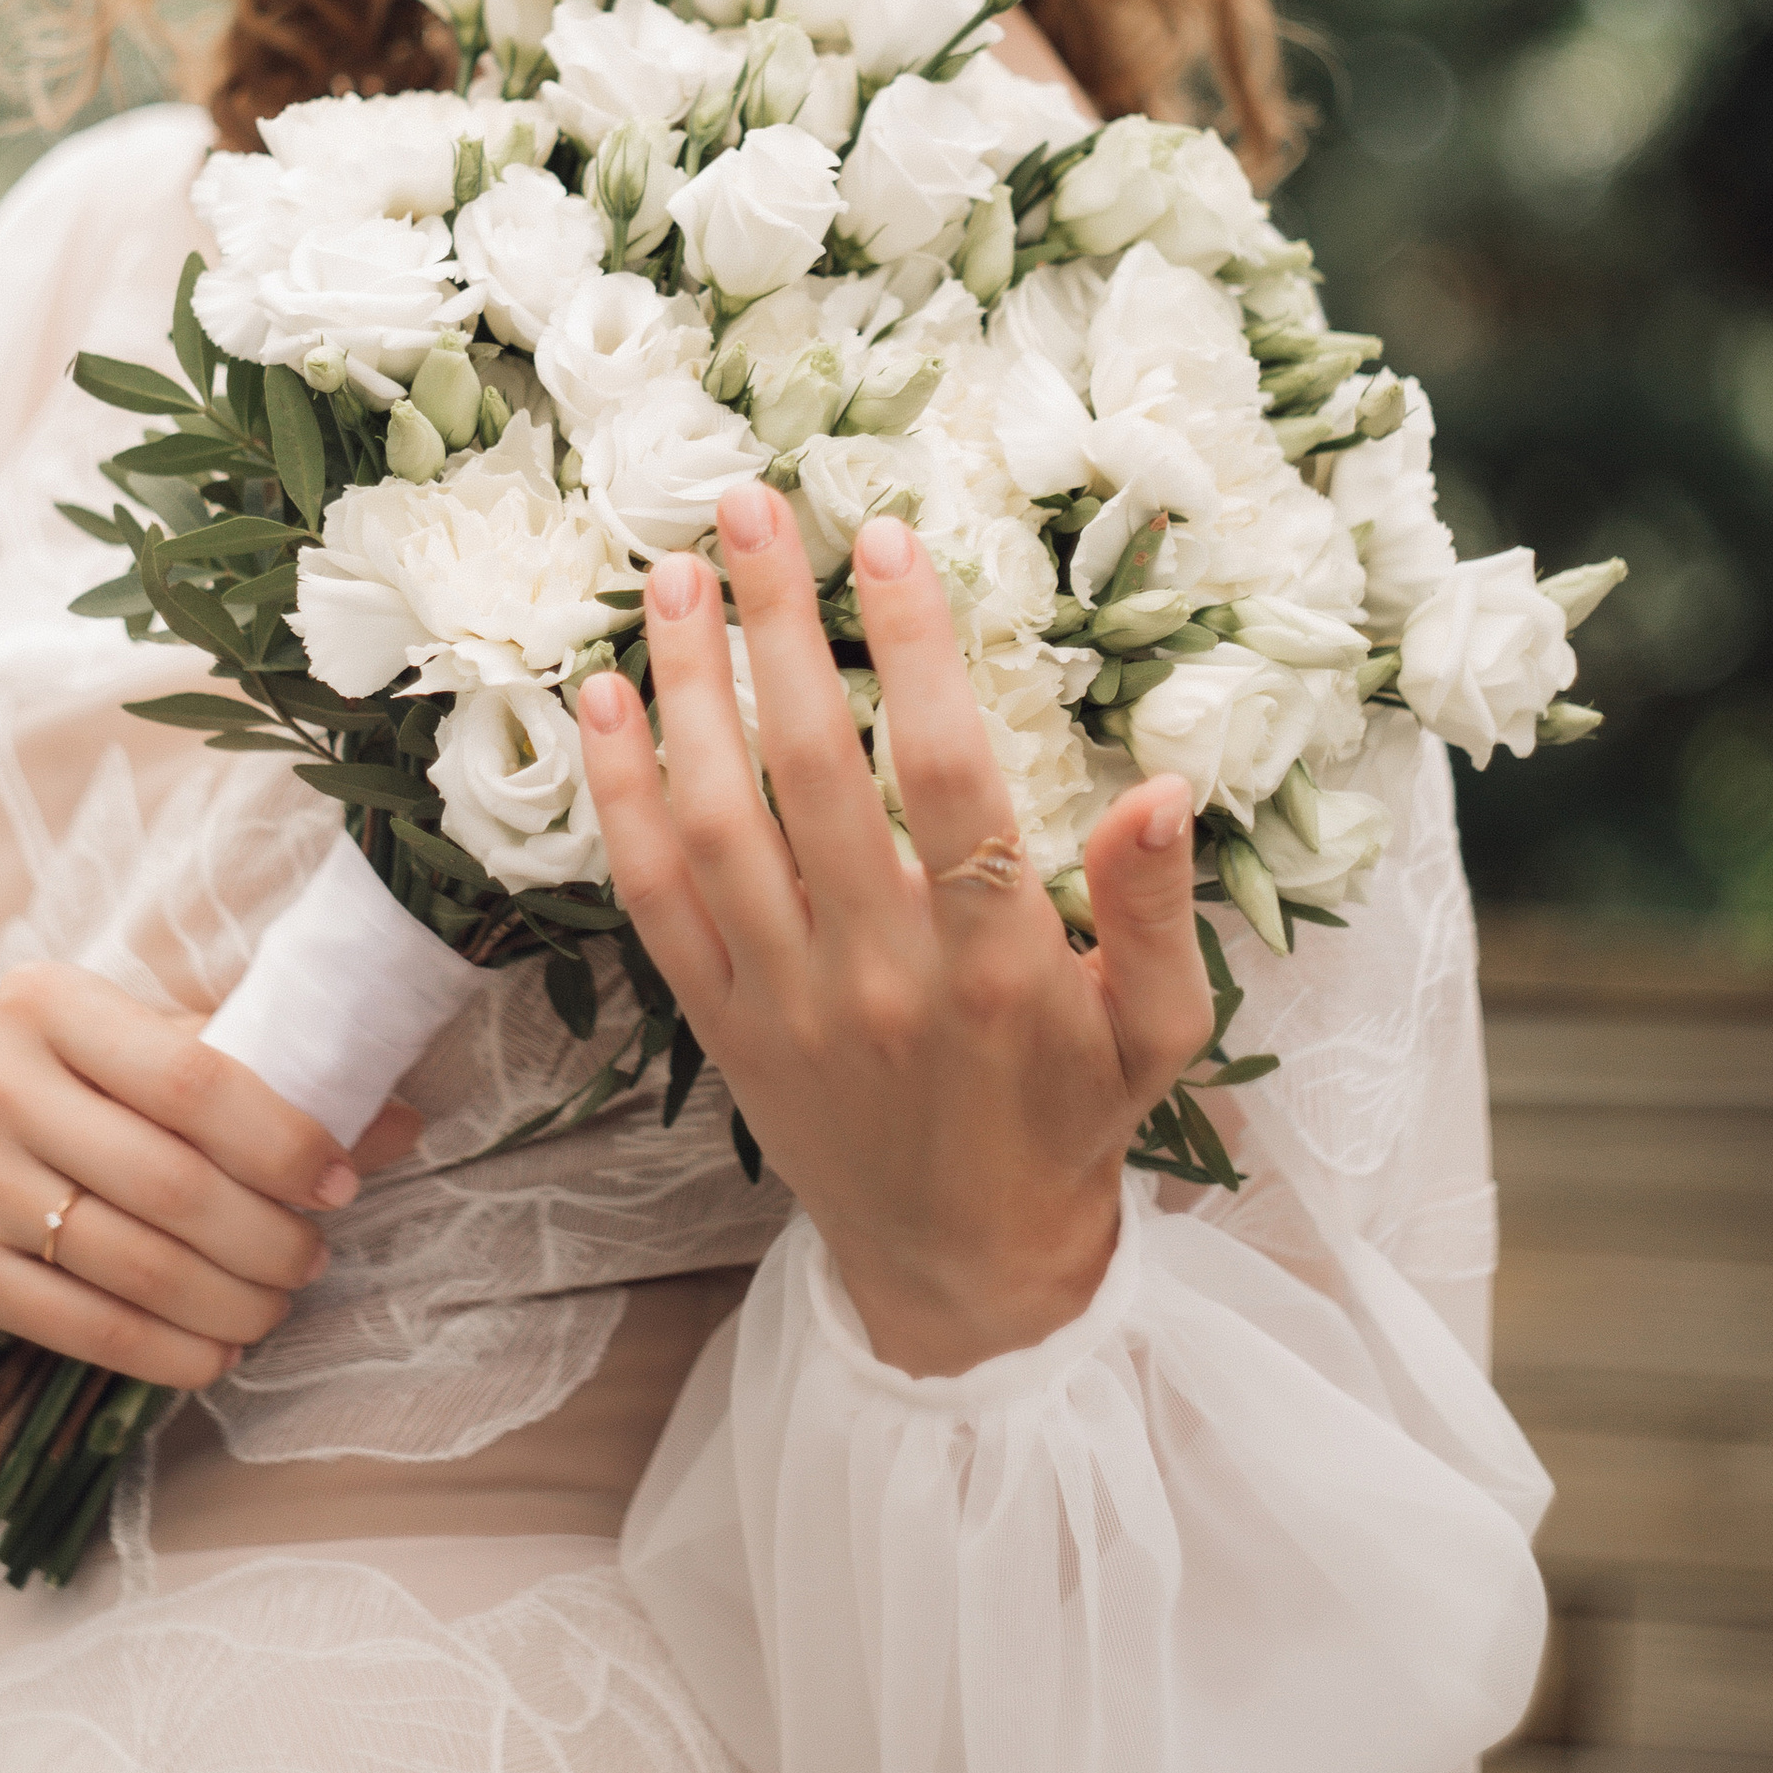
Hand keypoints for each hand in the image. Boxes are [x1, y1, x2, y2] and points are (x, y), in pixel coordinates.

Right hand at [0, 964, 421, 1392]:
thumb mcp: (129, 1055)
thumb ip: (248, 1070)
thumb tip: (398, 1119)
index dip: (284, 1136)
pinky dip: (170, 1351)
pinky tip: (216, 1352)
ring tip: (275, 1303)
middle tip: (313, 1258)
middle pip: (172, 1181)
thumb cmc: (56, 1103)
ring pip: (135, 1262)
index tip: (342, 1180)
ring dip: (230, 1299)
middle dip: (267, 1235)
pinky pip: (87, 1325)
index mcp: (47, 1001)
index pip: (195, 1075)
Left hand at [576, 484, 1210, 1377]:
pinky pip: (653, 896)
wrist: (966, 1266)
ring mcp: (784, 1002)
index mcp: (995, 962)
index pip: (944, 772)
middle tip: (748, 506)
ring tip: (671, 577)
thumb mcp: (1159, 1028)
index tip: (884, 537)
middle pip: (808, 770)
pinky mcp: (719, 1027)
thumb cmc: (1073, 1120)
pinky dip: (620, 794)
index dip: (912, 646)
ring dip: (683, 689)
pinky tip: (604, 699)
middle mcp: (877, 975)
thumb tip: (1168, 782)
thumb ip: (1159, 906)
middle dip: (776, 625)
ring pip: (715, 820)